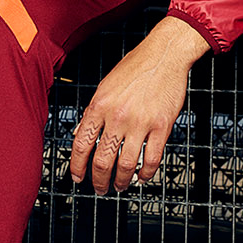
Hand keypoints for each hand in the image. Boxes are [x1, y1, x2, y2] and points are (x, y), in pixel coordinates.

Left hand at [69, 17, 209, 194]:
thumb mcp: (105, 86)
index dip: (77, 166)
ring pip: (126, 165)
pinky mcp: (162, 126)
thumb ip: (92, 111)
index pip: (81, 144)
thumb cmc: (135, 67)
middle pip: (102, 160)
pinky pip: (152, 159)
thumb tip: (81, 133)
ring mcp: (140, 122)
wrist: (165, 54)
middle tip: (99, 188)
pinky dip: (146, 174)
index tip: (78, 177)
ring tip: (120, 186)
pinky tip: (142, 177)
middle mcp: (117, 116)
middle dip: (98, 181)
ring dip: (121, 182)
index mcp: (99, 105)